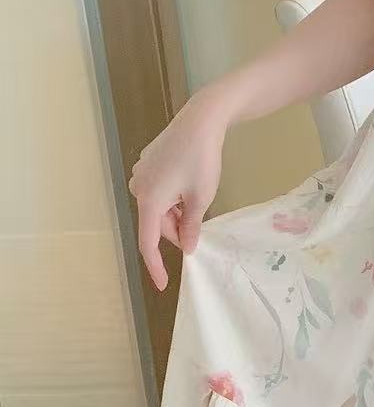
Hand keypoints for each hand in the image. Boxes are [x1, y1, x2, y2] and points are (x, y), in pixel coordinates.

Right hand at [129, 94, 226, 290]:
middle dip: (176, 231)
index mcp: (149, 201)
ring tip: (199, 199)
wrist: (200, 121)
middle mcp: (138, 188)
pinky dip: (173, 198)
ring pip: (158, 208)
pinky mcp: (148, 163)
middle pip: (156, 223)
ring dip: (176, 214)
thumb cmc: (202, 161)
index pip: (149, 242)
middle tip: (200, 229)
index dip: (156, 266)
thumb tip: (186, 246)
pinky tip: (190, 186)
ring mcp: (141, 174)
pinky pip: (159, 191)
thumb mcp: (201, 198)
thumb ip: (191, 226)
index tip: (163, 284)